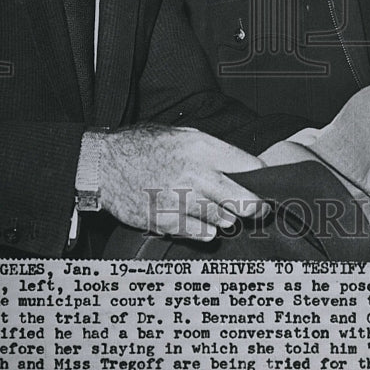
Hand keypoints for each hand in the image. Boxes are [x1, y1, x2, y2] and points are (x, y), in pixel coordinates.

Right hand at [96, 125, 269, 240]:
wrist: (105, 164)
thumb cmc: (143, 147)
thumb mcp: (182, 136)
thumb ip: (212, 151)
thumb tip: (243, 168)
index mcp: (201, 148)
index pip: (249, 166)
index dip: (262, 177)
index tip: (265, 183)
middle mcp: (194, 174)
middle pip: (244, 201)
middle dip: (256, 207)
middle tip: (259, 209)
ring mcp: (180, 201)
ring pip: (224, 220)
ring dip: (225, 217)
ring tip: (215, 208)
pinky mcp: (166, 222)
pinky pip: (202, 233)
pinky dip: (205, 229)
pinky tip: (197, 218)